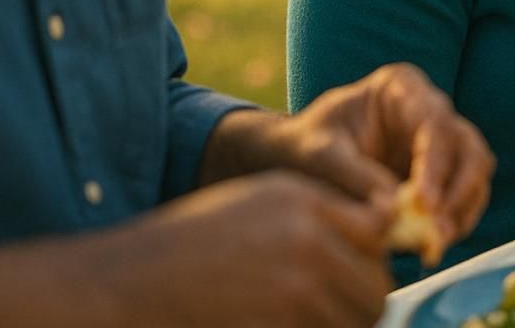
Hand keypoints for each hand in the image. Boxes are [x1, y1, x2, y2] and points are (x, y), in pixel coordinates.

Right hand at [0, 172, 393, 327]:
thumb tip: (385, 224)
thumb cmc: (195, 239)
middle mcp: (306, 247)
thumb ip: (326, 208)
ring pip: (354, 322)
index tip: (359, 264)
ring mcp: (291, 297)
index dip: (373, 254)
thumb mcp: (262, 199)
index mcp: (304, 205)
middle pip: (375, 288)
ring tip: (303, 311)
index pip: (379, 232)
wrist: (129, 284)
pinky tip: (284, 321)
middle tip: (336, 300)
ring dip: (341, 322)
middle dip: (364, 298)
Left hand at [258, 64, 493, 261]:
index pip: (434, 123)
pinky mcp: (441, 172)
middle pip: (467, 145)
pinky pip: (465, 195)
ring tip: (437, 242)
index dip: (436, 163)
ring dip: (463, 208)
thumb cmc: (306, 145)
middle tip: (438, 230)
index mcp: (402, 87)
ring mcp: (439, 141)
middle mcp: (429, 109)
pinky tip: (434, 244)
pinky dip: (456, 220)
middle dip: (459, 190)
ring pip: (475, 170)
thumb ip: (355, 176)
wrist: (298, 158)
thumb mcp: (319, 156)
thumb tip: (393, 210)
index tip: (423, 204)